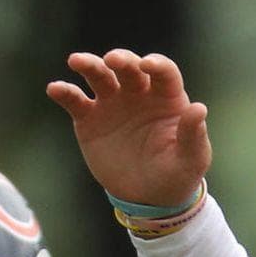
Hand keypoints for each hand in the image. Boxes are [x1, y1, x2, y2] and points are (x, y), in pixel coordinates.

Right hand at [45, 49, 210, 206]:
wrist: (148, 197)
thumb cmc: (177, 174)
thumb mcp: (191, 159)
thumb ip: (193, 134)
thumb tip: (199, 108)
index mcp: (167, 98)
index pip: (164, 72)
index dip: (157, 64)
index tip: (148, 65)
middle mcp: (139, 94)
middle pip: (129, 67)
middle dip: (121, 59)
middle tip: (113, 61)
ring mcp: (112, 103)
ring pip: (99, 76)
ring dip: (89, 65)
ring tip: (76, 61)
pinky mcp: (89, 118)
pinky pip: (75, 100)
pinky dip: (64, 92)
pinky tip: (56, 89)